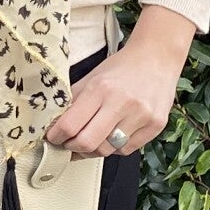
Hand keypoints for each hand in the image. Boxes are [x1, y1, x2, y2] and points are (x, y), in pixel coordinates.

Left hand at [43, 25, 185, 155]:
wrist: (157, 58)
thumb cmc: (122, 68)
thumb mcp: (91, 78)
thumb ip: (73, 102)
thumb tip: (55, 127)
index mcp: (100, 88)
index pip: (70, 125)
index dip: (56, 137)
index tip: (53, 137)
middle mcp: (122, 103)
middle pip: (87, 143)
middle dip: (72, 147)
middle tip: (68, 143)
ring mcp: (141, 116)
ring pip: (106, 150)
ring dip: (93, 149)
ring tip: (91, 139)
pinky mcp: (155, 126)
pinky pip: (125, 150)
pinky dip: (114, 147)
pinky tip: (112, 135)